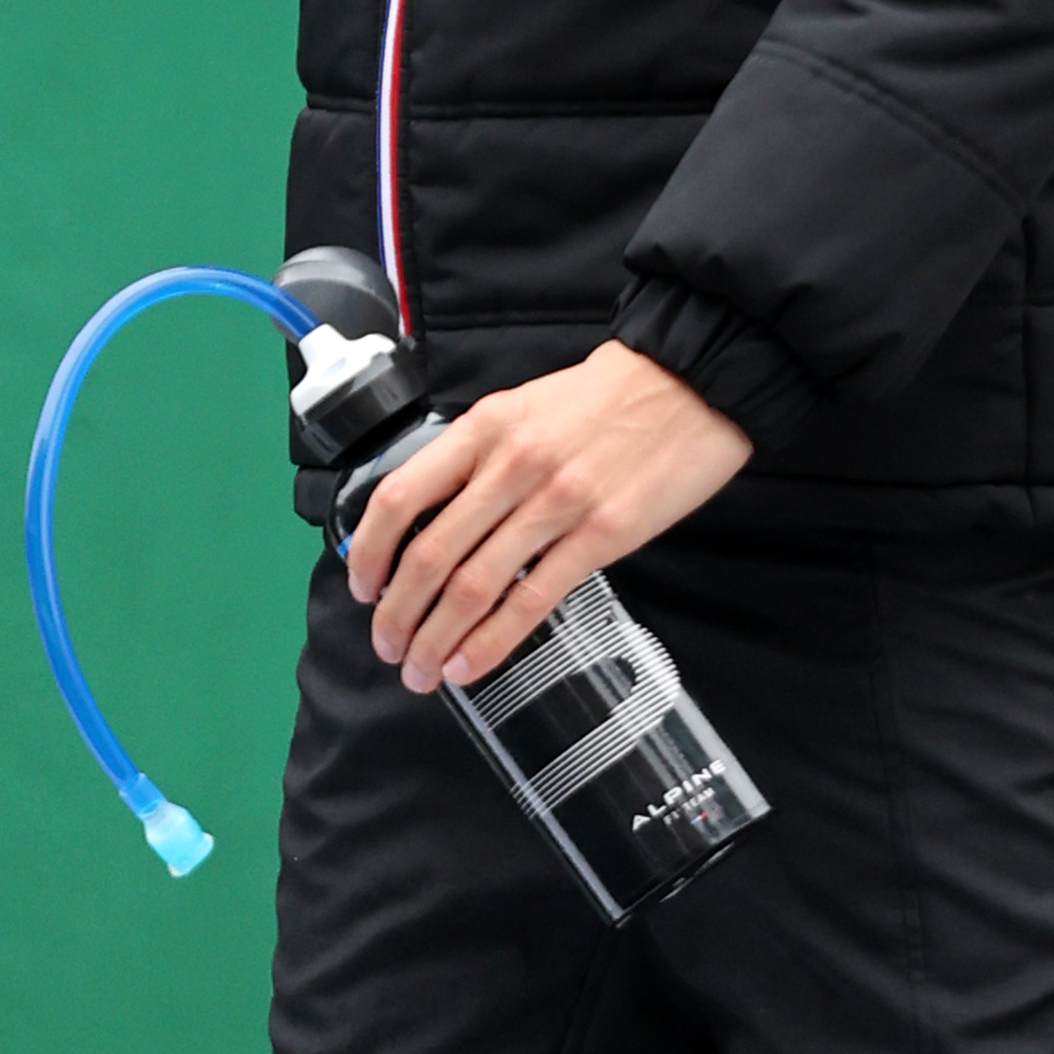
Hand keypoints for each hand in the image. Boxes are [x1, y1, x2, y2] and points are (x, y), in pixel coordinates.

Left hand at [345, 341, 749, 697]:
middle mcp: (510, 466)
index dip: (370, 553)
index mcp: (482, 430)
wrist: (690, 383)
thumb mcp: (520, 409)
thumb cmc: (605, 398)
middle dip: (397, 616)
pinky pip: (532, 599)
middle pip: (429, 556)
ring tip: (421, 669)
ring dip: (436, 639)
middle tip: (388, 647)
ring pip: (472, 587)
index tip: (363, 587)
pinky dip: (492, 640)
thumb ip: (475, 459)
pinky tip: (469, 664)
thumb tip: (429, 520)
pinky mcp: (602, 536)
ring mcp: (556, 504)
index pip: (399, 498)